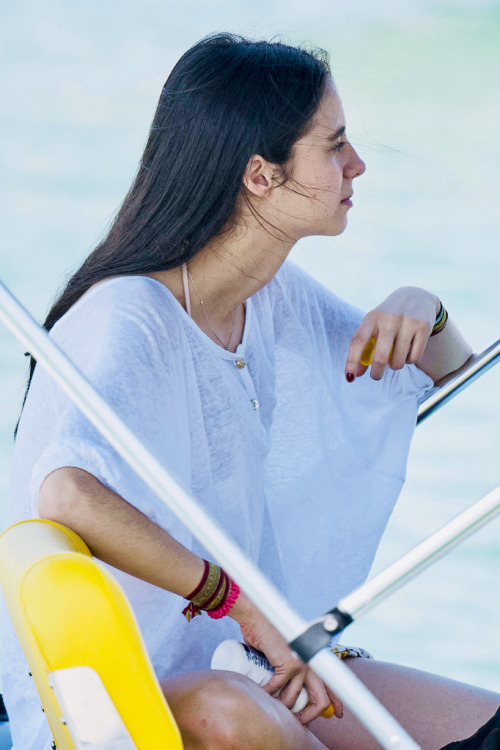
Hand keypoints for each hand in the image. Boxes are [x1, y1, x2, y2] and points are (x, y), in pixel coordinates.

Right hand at [229, 592, 342, 723]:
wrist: (258, 616)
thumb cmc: (269, 633)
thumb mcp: (287, 650)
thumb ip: (294, 665)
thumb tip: (293, 689)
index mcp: (314, 656)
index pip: (333, 684)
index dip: (337, 702)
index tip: (337, 715)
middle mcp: (312, 660)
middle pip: (321, 699)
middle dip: (309, 715)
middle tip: (298, 721)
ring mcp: (302, 662)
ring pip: (294, 699)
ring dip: (282, 705)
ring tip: (273, 703)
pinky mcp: (288, 664)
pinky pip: (277, 688)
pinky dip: (268, 693)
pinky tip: (262, 691)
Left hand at [345, 286, 438, 380]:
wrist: (416, 296)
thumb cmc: (387, 319)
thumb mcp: (373, 327)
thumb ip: (364, 349)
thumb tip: (356, 375)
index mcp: (372, 318)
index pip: (358, 341)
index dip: (352, 361)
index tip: (350, 377)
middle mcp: (389, 319)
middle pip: (380, 357)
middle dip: (376, 373)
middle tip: (376, 376)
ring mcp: (408, 322)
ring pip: (398, 361)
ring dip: (395, 365)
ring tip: (395, 356)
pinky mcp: (424, 327)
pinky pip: (414, 358)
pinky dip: (409, 361)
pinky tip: (408, 351)